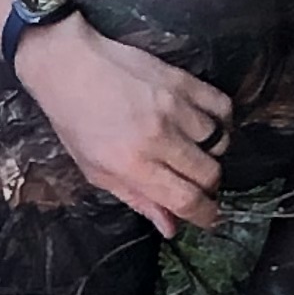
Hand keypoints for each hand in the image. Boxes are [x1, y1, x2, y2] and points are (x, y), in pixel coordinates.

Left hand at [13, 20, 233, 235]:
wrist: (70, 67)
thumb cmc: (76, 123)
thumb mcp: (97, 172)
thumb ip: (138, 200)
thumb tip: (171, 227)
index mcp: (133, 165)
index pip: (186, 200)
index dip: (204, 215)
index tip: (208, 218)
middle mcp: (159, 138)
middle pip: (209, 174)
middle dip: (208, 188)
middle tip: (197, 185)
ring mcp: (174, 107)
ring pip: (218, 142)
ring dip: (211, 154)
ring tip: (194, 152)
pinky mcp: (183, 81)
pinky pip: (223, 106)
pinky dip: (222, 121)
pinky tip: (207, 127)